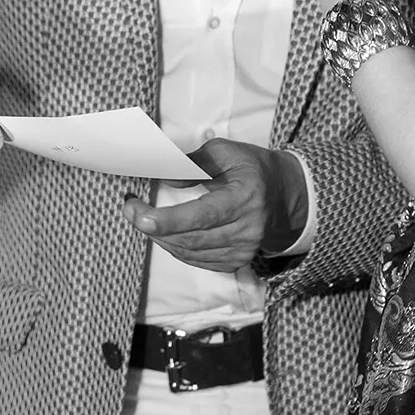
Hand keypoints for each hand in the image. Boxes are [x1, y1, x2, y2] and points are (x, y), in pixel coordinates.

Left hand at [123, 139, 308, 271]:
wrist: (284, 196)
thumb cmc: (253, 168)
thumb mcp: (227, 153)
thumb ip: (194, 164)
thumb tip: (164, 176)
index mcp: (245, 198)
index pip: (202, 215)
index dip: (169, 219)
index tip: (140, 215)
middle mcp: (247, 230)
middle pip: (191, 238)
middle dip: (154, 227)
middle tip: (130, 209)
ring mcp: (243, 250)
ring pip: (190, 252)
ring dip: (161, 237)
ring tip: (143, 218)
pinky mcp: (237, 261)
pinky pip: (197, 260)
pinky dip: (176, 247)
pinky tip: (165, 232)